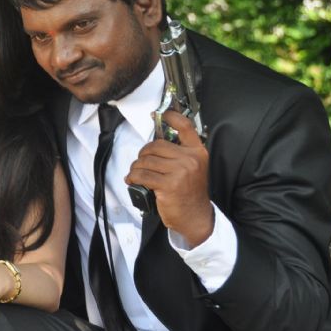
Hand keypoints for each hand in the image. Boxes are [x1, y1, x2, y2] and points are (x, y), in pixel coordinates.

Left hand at [125, 110, 212, 247]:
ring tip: (136, 174)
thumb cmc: (189, 192)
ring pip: (146, 160)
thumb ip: (179, 154)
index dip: (172, 117)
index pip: (185, 127)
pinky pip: (142, 175)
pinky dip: (133, 177)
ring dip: (136, 167)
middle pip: (156, 145)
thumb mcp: (192, 168)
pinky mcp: (168, 185)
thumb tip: (154, 144)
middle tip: (140, 163)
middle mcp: (190, 159)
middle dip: (143, 153)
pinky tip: (132, 181)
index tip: (161, 114)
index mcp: (197, 152)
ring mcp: (180, 172)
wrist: (195, 217)